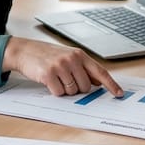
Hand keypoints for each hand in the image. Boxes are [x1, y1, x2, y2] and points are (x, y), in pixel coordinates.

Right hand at [3, 37, 123, 97]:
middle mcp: (72, 59)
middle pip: (85, 87)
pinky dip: (55, 91)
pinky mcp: (49, 74)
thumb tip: (98, 82)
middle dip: (77, 88)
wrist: (25, 51)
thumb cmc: (47, 55)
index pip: (100, 71)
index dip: (111, 84)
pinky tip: (49, 81)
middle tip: (65, 79)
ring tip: (56, 78)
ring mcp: (60, 66)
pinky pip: (59, 93)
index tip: (119, 93)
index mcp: (80, 55)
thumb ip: (84, 68)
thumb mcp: (68, 56)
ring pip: (72, 91)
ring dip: (65, 90)